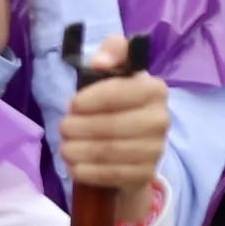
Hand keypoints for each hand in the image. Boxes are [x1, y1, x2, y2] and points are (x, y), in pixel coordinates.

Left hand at [53, 39, 167, 196]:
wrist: (135, 141)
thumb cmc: (119, 99)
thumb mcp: (116, 68)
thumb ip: (112, 51)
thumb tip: (100, 62)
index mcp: (155, 89)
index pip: (118, 93)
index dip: (90, 99)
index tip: (72, 104)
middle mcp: (161, 120)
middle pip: (111, 126)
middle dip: (79, 128)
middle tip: (63, 128)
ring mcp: (156, 150)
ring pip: (109, 152)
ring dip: (79, 151)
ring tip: (65, 148)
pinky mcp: (146, 174)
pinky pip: (112, 175)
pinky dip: (88, 171)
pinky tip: (75, 166)